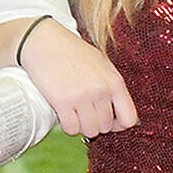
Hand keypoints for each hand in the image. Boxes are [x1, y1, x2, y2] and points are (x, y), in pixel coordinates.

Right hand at [17, 18, 137, 137]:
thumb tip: (120, 115)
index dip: (118, 124)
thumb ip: (111, 87)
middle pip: (105, 126)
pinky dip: (67, 125)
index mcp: (114, 81)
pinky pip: (71, 129)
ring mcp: (82, 97)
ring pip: (89, 130)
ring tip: (75, 112)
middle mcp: (101, 90)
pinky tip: (64, 112)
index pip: (128, 119)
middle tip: (84, 111)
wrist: (43, 41)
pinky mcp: (62, 102)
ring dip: (81, 125)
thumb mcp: (101, 63)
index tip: (109, 120)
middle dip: (95, 122)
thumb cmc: (72, 51)